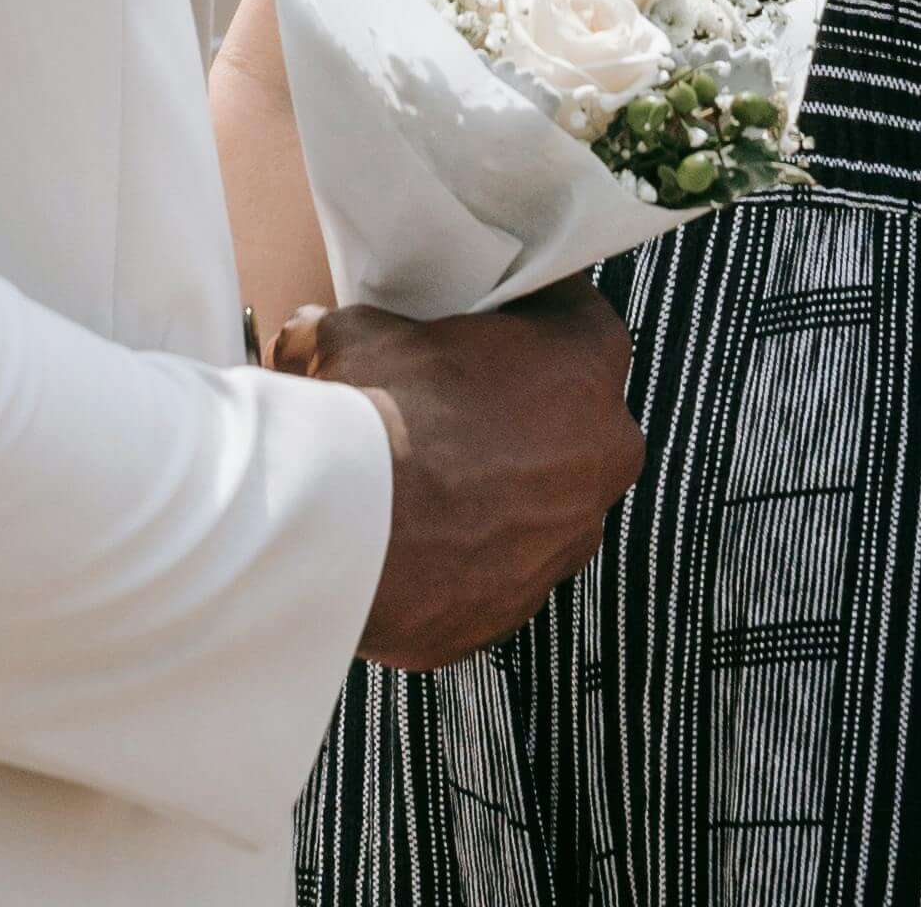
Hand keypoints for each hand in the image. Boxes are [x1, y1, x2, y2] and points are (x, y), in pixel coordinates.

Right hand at [276, 286, 641, 670]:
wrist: (339, 530)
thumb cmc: (372, 411)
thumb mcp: (358, 332)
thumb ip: (365, 325)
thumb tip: (316, 333)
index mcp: (587, 364)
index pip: (577, 316)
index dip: (527, 314)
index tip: (487, 320)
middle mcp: (603, 454)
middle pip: (572, 415)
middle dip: (520, 409)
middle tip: (450, 401)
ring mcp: (567, 540)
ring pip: (543, 502)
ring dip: (497, 489)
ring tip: (423, 477)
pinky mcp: (518, 605)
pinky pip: (499, 569)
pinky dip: (464, 554)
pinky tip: (410, 536)